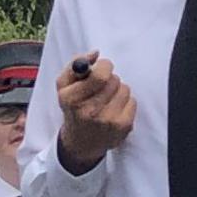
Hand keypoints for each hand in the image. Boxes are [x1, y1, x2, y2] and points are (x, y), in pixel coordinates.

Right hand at [54, 52, 134, 171]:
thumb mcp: (64, 86)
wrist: (81, 142)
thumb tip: (95, 54)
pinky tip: (115, 109)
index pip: (100, 75)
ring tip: (107, 99)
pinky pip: (133, 101)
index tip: (101, 69)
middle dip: (109, 79)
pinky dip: (126, 102)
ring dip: (118, 90)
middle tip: (101, 87)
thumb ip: (75, 64)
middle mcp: (90, 112)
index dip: (104, 66)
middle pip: (114, 80)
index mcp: (73, 99)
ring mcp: (109, 121)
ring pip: (125, 89)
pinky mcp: (123, 127)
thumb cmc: (73, 108)